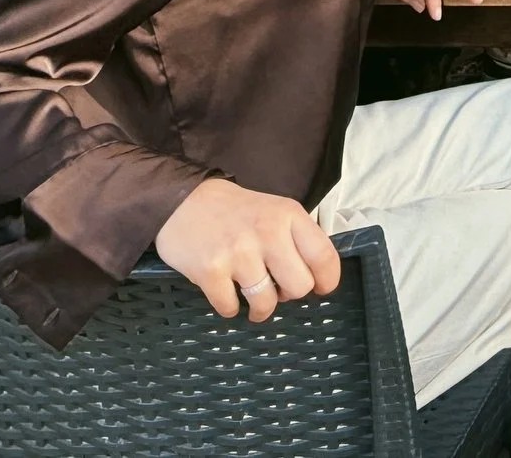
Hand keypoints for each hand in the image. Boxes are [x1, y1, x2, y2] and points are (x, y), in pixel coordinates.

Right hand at [153, 178, 340, 323]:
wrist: (183, 201)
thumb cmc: (234, 211)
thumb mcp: (274, 210)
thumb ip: (295, 238)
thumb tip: (315, 277)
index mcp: (288, 215)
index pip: (324, 256)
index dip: (327, 280)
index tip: (320, 288)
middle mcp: (267, 232)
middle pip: (300, 286)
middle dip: (290, 295)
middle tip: (277, 288)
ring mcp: (238, 253)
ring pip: (266, 303)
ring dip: (260, 307)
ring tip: (251, 296)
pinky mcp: (210, 271)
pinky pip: (230, 308)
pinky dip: (229, 307)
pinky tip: (225, 290)